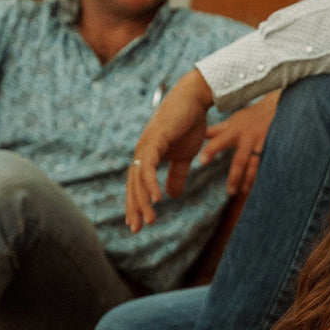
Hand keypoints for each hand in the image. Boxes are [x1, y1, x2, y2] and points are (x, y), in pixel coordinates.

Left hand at [126, 69, 215, 233]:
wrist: (195, 100)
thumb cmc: (190, 124)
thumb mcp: (185, 157)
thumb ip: (177, 175)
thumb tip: (171, 195)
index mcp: (148, 156)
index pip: (138, 185)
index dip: (137, 204)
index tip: (137, 223)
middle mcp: (142, 152)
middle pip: (134, 185)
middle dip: (134, 207)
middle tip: (136, 229)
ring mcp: (145, 145)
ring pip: (139, 179)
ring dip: (143, 201)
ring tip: (150, 220)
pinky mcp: (154, 140)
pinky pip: (149, 167)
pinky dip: (151, 183)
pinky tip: (157, 199)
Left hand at [200, 90, 279, 198]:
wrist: (277, 108)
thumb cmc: (251, 117)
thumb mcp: (233, 122)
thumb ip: (217, 131)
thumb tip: (200, 134)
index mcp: (235, 132)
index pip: (219, 142)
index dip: (211, 151)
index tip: (202, 162)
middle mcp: (248, 139)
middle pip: (240, 160)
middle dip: (235, 176)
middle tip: (230, 191)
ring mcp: (262, 145)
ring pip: (256, 166)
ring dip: (250, 180)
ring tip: (244, 191)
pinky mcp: (274, 149)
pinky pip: (269, 166)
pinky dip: (265, 177)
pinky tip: (261, 187)